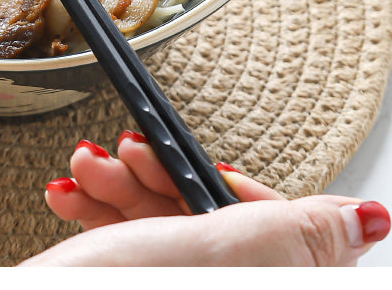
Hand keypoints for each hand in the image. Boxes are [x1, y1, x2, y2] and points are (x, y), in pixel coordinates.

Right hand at [20, 132, 389, 265]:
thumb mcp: (216, 255)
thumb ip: (300, 232)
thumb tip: (368, 222)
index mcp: (261, 288)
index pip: (290, 237)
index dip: (247, 196)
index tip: (211, 175)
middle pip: (214, 223)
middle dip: (160, 178)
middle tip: (126, 158)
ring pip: (164, 224)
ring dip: (119, 185)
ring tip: (85, 173)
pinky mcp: (135, 281)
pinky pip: (127, 239)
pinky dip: (98, 208)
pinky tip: (73, 192)